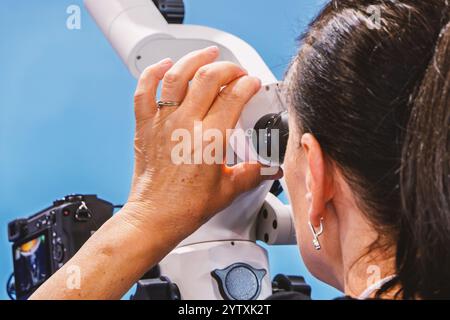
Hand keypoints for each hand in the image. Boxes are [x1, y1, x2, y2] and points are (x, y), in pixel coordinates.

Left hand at [122, 46, 281, 243]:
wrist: (155, 216)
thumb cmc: (186, 207)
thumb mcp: (228, 191)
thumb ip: (252, 174)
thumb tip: (268, 169)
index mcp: (209, 140)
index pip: (233, 97)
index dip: (247, 84)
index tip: (252, 83)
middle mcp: (184, 125)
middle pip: (208, 79)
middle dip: (227, 67)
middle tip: (236, 70)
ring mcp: (162, 123)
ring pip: (176, 77)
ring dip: (194, 59)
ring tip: (207, 53)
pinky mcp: (145, 126)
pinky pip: (144, 91)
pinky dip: (152, 73)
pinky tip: (166, 65)